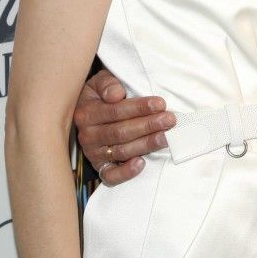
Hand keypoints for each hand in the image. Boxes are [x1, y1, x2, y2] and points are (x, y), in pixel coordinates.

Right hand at [73, 69, 174, 185]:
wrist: (89, 112)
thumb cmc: (100, 95)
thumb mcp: (100, 82)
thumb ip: (107, 83)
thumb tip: (115, 94)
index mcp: (87, 113)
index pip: (116, 111)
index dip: (139, 108)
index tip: (160, 103)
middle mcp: (87, 135)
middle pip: (121, 132)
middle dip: (148, 126)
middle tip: (170, 120)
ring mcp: (93, 153)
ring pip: (122, 151)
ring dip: (146, 145)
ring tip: (166, 137)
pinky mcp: (100, 167)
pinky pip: (111, 175)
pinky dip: (126, 172)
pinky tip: (142, 164)